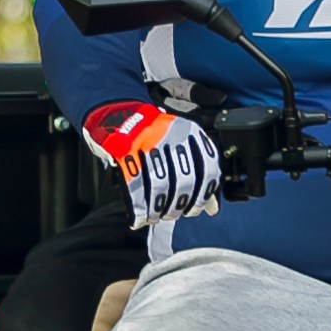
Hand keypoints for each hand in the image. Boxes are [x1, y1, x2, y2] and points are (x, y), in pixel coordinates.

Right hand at [82, 100, 222, 226]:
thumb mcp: (181, 145)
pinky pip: (134, 184)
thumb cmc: (154, 135)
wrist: (119, 113)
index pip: (207, 168)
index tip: (193, 210)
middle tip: (172, 215)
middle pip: (184, 180)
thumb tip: (212, 208)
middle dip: (178, 205)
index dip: (202, 196)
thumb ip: (198, 174)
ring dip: (158, 208)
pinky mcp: (124, 149)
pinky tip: (139, 217)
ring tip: (155, 217)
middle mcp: (172, 134)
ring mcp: (147, 140)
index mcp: (189, 131)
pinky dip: (138, 206)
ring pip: (159, 184)